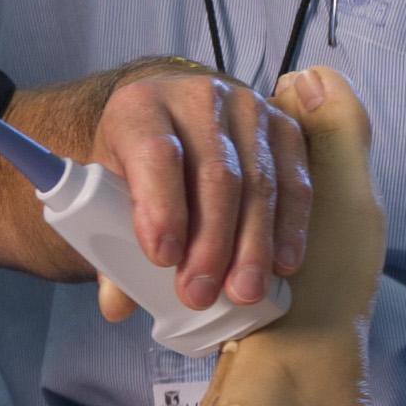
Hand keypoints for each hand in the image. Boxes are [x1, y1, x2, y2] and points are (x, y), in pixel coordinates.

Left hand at [81, 60, 311, 316]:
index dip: (163, 208)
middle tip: (201, 295)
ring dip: (253, 245)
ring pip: (259, 181)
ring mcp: (249, 109)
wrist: (174, 108)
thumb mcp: (111, 186)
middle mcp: (198, 98)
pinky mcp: (285, 127)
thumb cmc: (138, 157)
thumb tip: (117, 307)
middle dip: (211, 243)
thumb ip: (110, 244)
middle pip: (216, 175)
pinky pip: (295, 182)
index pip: (157, 154)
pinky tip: (282, 265)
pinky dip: (289, 228)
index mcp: (141, 107)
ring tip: (243, 293)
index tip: (163, 259)